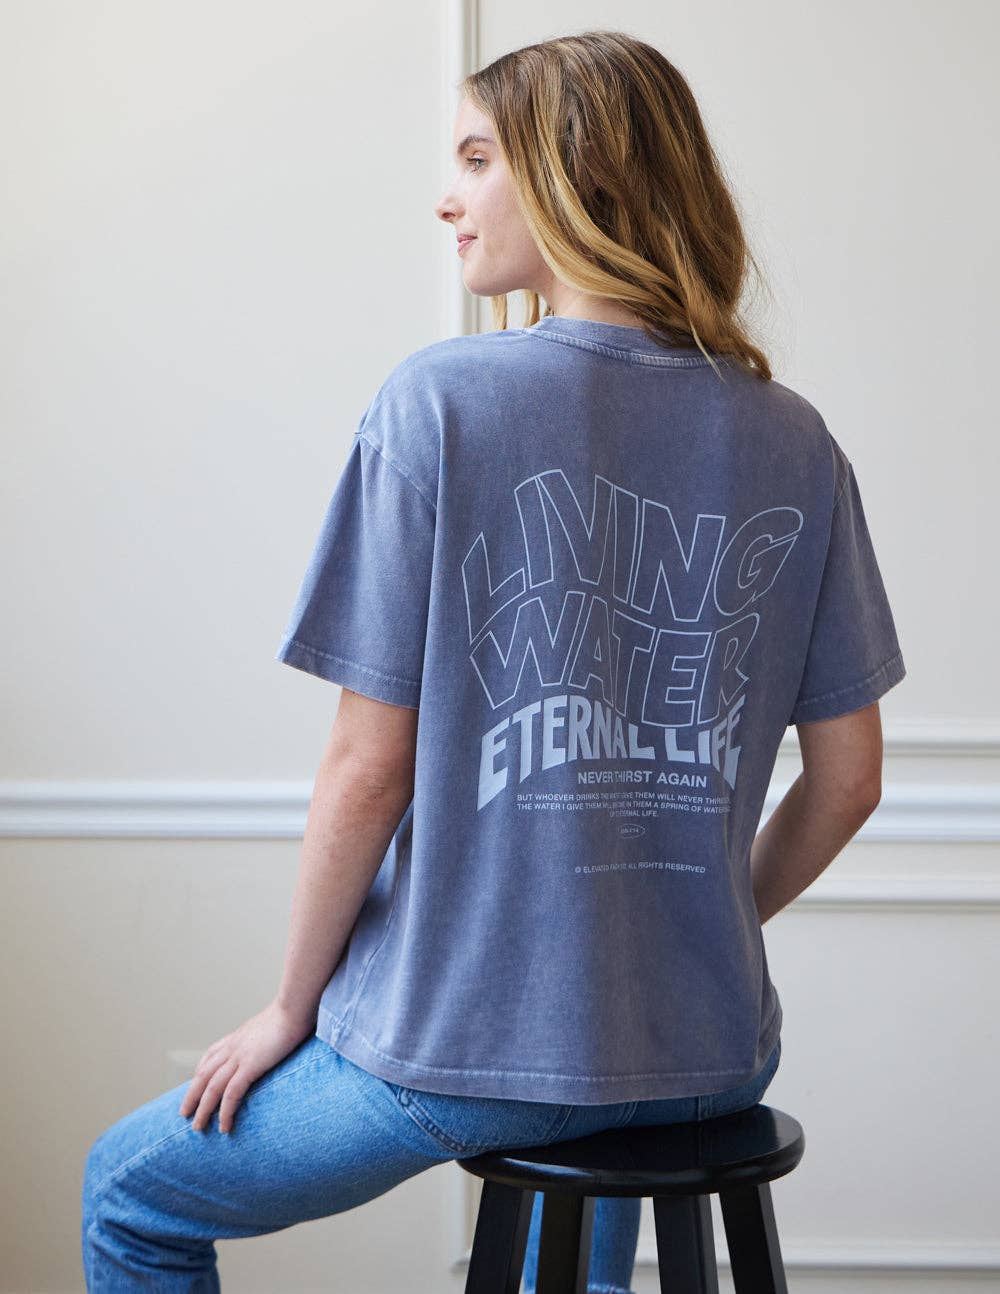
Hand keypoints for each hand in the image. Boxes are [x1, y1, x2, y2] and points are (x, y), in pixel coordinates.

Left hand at [179, 999, 314, 1133]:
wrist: (295, 1007)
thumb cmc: (290, 1014)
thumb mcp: (271, 1023)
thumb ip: (266, 1034)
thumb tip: (273, 1040)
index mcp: (237, 1037)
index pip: (210, 1056)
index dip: (200, 1073)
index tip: (196, 1087)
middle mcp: (232, 1047)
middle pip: (203, 1075)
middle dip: (192, 1096)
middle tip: (185, 1114)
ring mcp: (239, 1056)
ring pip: (212, 1087)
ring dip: (203, 1109)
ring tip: (198, 1127)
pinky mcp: (251, 1065)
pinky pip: (231, 1093)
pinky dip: (225, 1111)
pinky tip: (224, 1126)